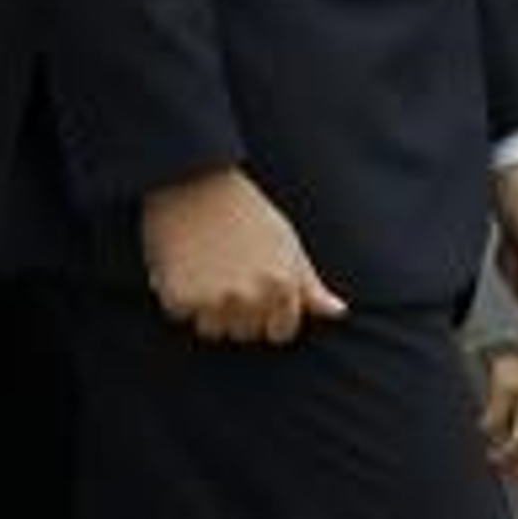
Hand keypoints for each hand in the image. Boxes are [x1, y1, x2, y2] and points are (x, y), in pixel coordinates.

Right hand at [142, 167, 347, 344]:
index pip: (281, 333)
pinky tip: (185, 266)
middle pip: (245, 334)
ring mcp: (214, 300)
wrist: (196, 184)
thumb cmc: (247, 213)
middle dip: (239, 313)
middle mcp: (251, 298)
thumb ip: (310, 286)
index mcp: (282, 286)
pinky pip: (180, 315)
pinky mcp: (180, 297)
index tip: (259, 291)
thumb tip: (338, 313)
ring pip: (212, 330)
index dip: (270, 315)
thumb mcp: (288, 244)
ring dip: (207, 309)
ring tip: (208, 270)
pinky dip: (179, 296)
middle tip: (230, 274)